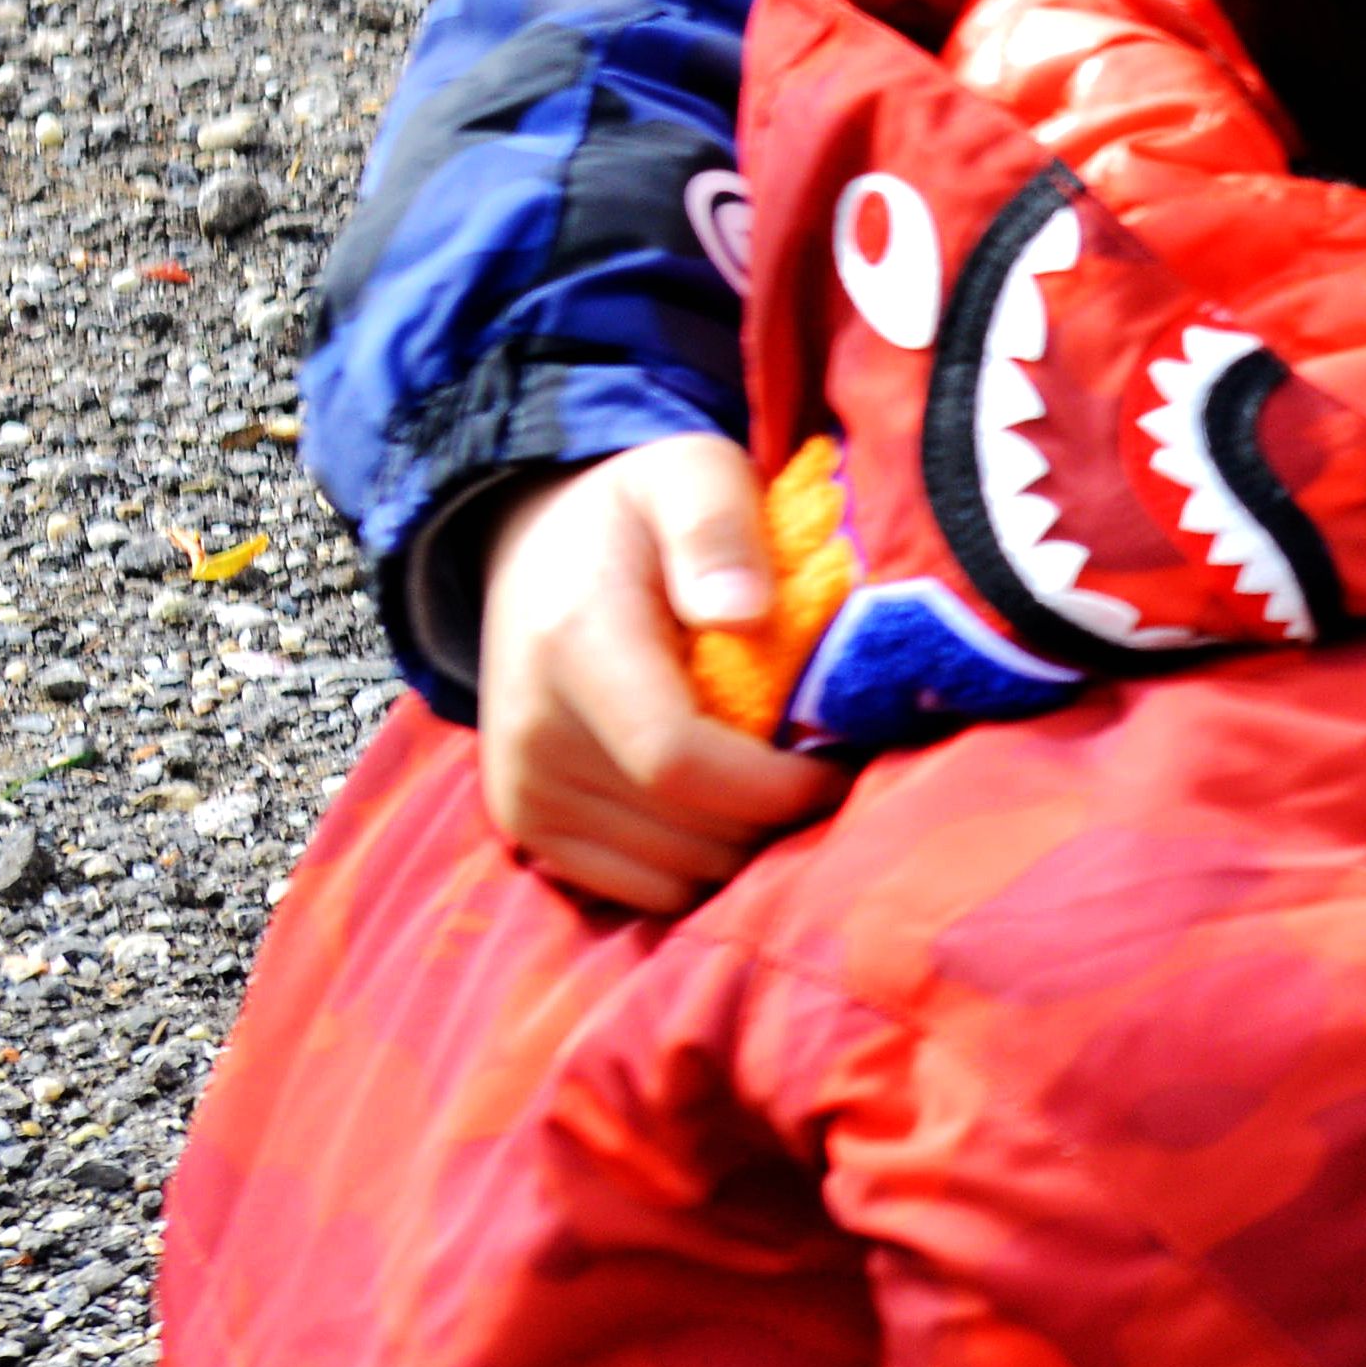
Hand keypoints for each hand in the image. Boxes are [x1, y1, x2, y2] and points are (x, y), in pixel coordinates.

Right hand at [475, 435, 846, 914]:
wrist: (536, 551)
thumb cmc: (639, 513)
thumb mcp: (689, 473)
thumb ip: (716, 531)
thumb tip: (742, 612)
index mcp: (576, 650)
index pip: (679, 762)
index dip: (779, 784)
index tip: (842, 758)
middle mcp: (532, 737)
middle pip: (689, 833)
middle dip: (779, 814)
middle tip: (823, 761)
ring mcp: (523, 794)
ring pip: (675, 876)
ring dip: (746, 843)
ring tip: (774, 775)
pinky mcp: (529, 832)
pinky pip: (643, 892)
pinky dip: (702, 864)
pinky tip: (727, 803)